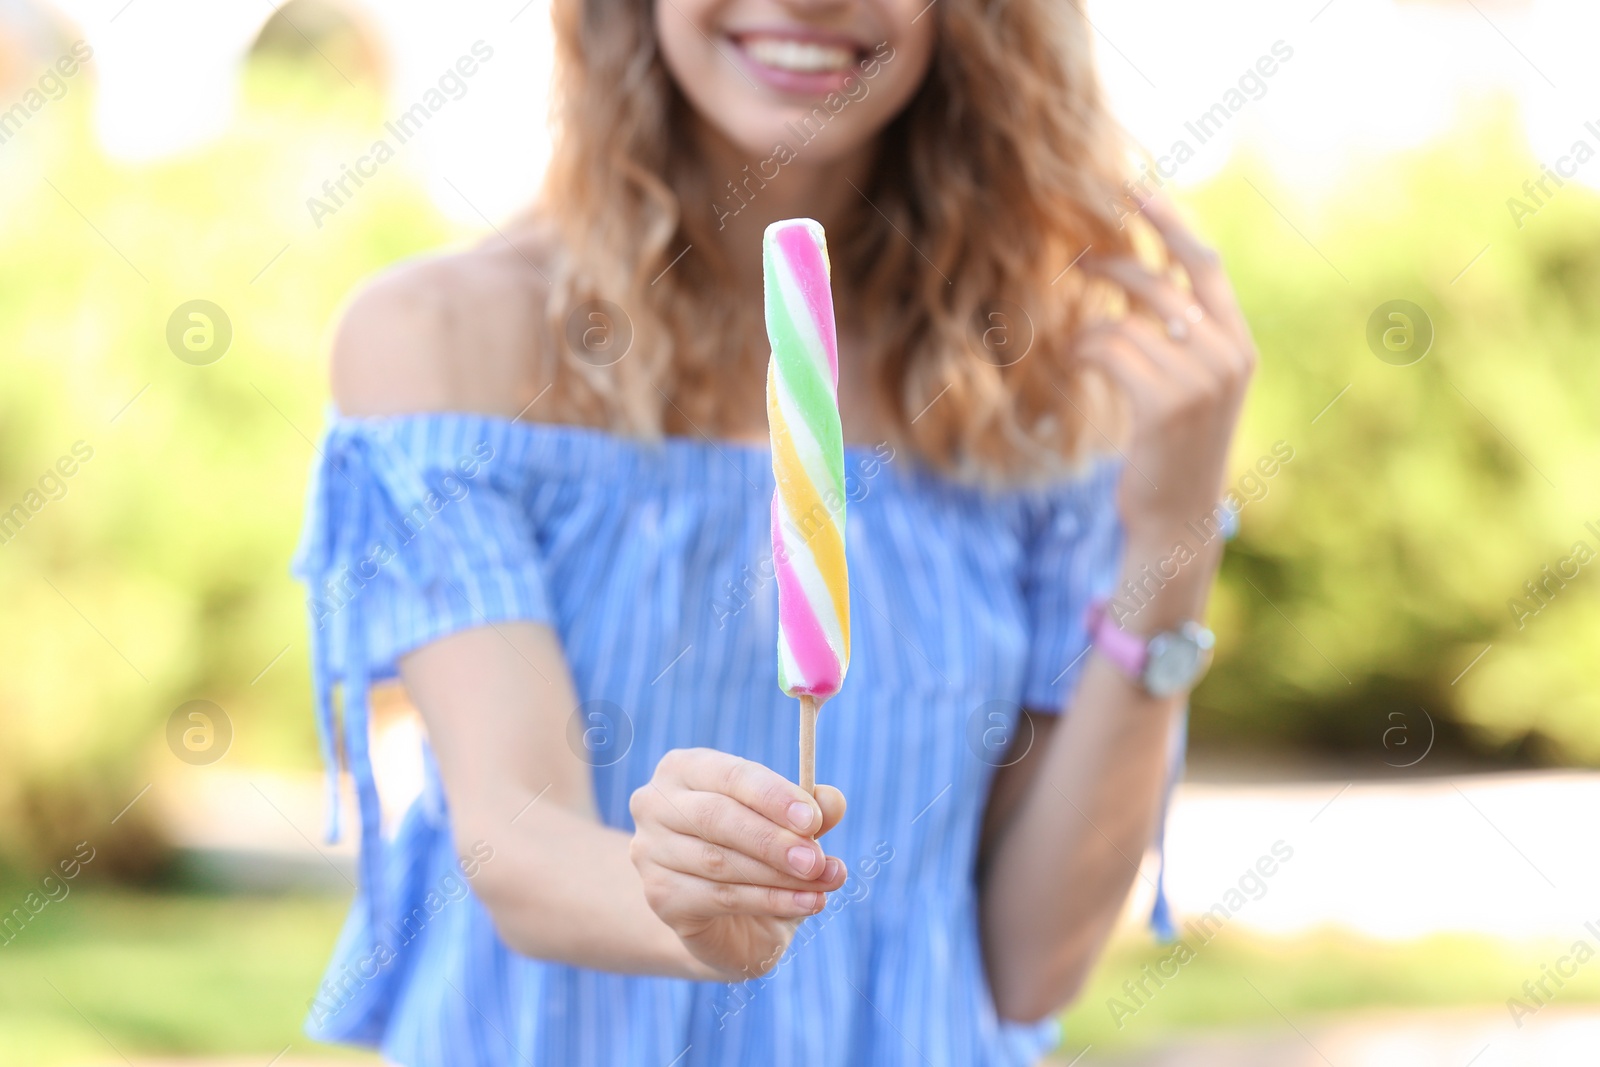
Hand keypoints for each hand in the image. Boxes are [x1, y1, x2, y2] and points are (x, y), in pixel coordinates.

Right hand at [629, 748, 847, 980]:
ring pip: (720, 862)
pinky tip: (807, 904)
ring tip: (825, 883)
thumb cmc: (758, 854)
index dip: (773, 796)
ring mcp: (650, 851)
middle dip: (775, 840)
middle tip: (818, 860)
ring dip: (780, 876)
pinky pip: (720, 897)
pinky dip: (771, 901)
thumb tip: (832, 801)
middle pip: (717, 818)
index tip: (813, 819)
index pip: (730, 775)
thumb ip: (810, 810)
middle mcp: (655, 803)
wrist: (730, 917)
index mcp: (685, 768)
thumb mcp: (790, 828)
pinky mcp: (659, 895)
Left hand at [1074, 196, 1257, 549]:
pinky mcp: (1164, 405)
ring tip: (1074, 341)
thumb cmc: (1173, 448)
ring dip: (1089, 326)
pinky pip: (1110, 352)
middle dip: (1113, 265)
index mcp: (1239, 344)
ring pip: (1126, 322)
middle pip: (1161, 284)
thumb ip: (1179, 334)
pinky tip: (1074, 362)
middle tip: (1075, 259)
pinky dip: (1084, 351)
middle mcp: (1227, 356)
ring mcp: (1199, 381)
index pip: (1205, 264)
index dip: (1170, 222)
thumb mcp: (1191, 385)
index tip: (1135, 189)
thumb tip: (1141, 276)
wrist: (1177, 518)